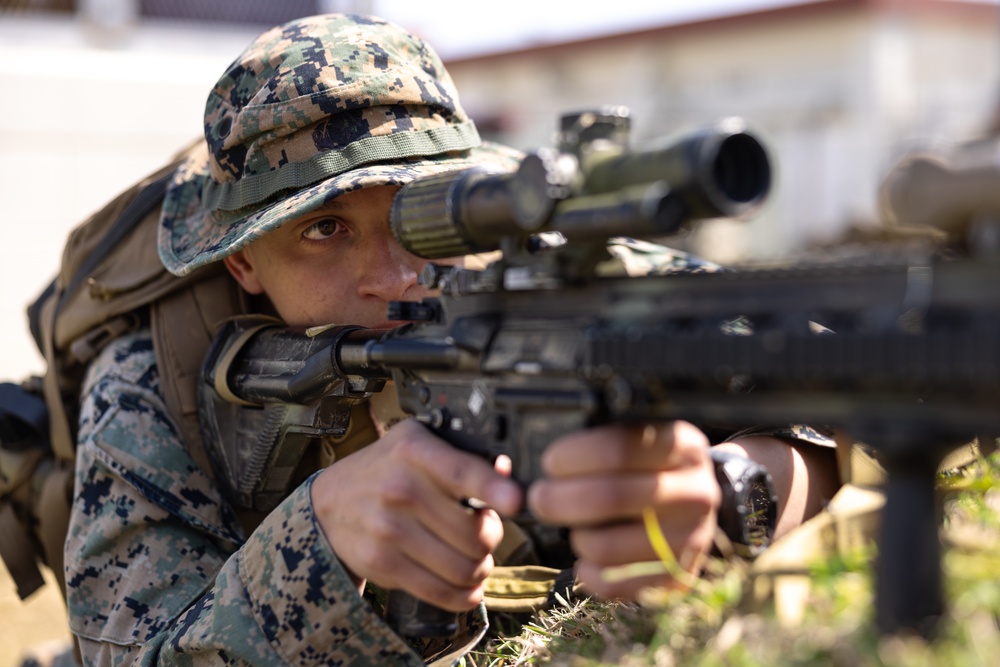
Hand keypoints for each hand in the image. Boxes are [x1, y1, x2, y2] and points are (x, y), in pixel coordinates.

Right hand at [310, 419, 522, 610]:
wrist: (328, 505)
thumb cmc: (386, 470)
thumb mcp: (417, 444)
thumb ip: (461, 455)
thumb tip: (507, 472)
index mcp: (414, 451)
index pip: (462, 472)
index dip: (493, 488)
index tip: (516, 501)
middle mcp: (401, 489)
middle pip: (474, 532)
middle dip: (492, 538)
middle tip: (485, 532)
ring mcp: (389, 529)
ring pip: (464, 567)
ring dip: (481, 569)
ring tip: (476, 559)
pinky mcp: (383, 563)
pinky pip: (440, 591)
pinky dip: (464, 595)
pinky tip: (467, 586)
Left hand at [527, 420, 718, 598]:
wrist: (691, 506)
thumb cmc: (648, 468)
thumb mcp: (636, 439)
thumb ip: (596, 441)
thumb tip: (528, 461)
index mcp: (682, 446)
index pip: (618, 448)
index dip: (572, 457)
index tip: (550, 463)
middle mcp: (695, 493)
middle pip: (608, 498)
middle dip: (557, 499)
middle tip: (539, 497)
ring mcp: (691, 539)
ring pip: (605, 545)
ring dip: (574, 536)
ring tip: (574, 526)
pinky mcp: (677, 577)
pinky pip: (612, 583)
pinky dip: (586, 571)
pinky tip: (588, 555)